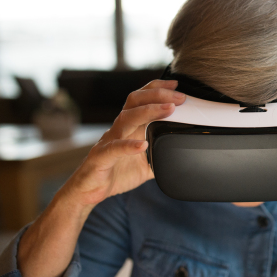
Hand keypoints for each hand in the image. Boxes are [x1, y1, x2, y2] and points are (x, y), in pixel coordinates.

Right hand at [61, 79, 185, 208]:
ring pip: (126, 118)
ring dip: (148, 111)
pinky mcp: (101, 157)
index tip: (176, 85)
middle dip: (158, 95)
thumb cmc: (116, 172)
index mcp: (130, 127)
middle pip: (135, 101)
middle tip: (180, 97)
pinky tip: (143, 145)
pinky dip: (129, 145)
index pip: (142, 99)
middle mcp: (119, 129)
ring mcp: (109, 141)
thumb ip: (164, 156)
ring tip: (168, 109)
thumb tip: (185, 157)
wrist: (90, 191)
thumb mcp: (147, 164)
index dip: (157, 89)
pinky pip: (114, 148)